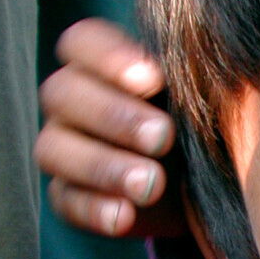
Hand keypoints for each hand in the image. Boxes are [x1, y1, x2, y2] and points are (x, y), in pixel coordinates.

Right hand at [35, 19, 187, 236]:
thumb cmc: (198, 123)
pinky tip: (126, 215)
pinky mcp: (68, 196)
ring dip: (103, 166)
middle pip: (62, 93)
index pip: (81, 43)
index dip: (108, 56)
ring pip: (53, 149)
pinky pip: (65, 200)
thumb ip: (193, 75)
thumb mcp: (201, 96)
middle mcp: (70, 102)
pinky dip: (94, 210)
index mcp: (98, 63)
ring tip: (151, 184)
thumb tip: (206, 54)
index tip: (154, 79)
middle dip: (114, 115)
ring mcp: (62, 149)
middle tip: (164, 136)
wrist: (203, 185)